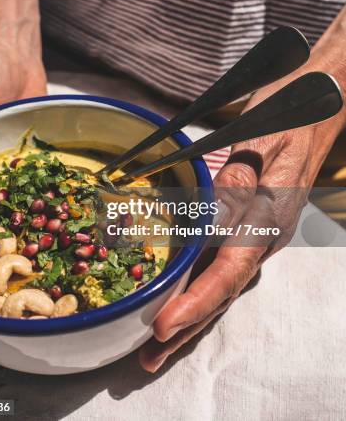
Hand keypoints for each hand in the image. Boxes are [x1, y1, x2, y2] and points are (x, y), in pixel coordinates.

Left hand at [139, 42, 345, 372]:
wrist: (318, 105)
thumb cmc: (289, 115)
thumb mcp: (263, 137)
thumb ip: (241, 176)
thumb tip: (216, 211)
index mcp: (270, 214)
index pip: (229, 269)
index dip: (197, 301)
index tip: (165, 327)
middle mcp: (265, 233)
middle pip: (222, 289)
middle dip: (187, 326)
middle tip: (147, 359)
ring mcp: (260, 232)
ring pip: (221, 283)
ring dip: (189, 315)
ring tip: (155, 347)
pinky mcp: (251, 225)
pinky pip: (222, 265)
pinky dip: (198, 289)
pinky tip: (178, 301)